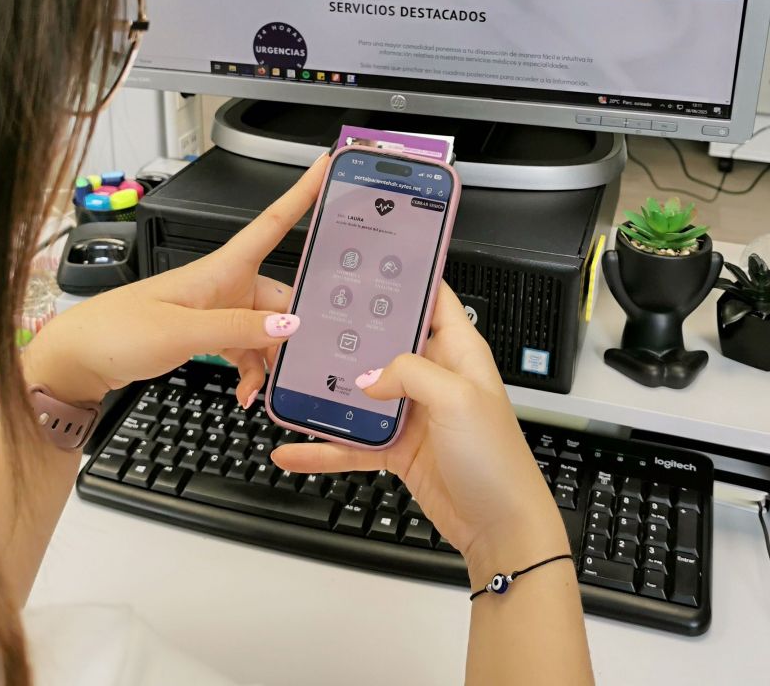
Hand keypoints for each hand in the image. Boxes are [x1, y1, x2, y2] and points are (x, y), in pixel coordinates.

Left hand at [25, 156, 327, 409]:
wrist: (79, 359)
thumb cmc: (118, 331)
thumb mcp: (184, 331)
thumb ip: (239, 327)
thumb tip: (289, 325)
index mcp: (221, 268)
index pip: (273, 223)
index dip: (303, 192)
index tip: (328, 167)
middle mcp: (224, 283)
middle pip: (279, 296)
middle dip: (294, 328)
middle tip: (303, 358)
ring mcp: (217, 308)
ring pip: (266, 327)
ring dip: (270, 357)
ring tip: (263, 388)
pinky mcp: (207, 331)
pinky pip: (245, 346)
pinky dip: (250, 370)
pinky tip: (246, 391)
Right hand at [272, 283, 567, 579]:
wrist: (501, 529)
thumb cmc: (498, 460)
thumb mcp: (458, 399)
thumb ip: (410, 372)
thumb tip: (369, 376)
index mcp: (459, 352)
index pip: (433, 300)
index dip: (407, 280)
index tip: (372, 265)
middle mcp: (437, 378)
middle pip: (387, 343)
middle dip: (353, 334)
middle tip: (314, 322)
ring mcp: (417, 414)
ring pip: (364, 393)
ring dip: (331, 392)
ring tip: (293, 384)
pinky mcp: (401, 449)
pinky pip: (355, 442)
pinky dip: (326, 447)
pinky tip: (296, 449)